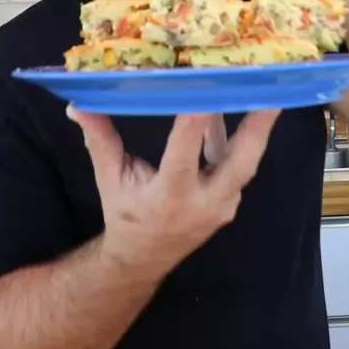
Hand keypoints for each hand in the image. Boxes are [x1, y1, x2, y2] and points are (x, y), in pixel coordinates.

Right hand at [67, 108, 279, 276]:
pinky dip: (239, 137)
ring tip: (264, 88)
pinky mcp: (230, 202)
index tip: (206, 90)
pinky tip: (233, 106)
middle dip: (257, 125)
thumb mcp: (109, 179)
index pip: (184, 154)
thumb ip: (100, 140)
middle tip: (270, 91)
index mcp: (169, 197)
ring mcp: (222, 206)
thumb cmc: (125, 215)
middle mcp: (203, 203)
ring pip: (247, 162)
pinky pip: (240, 165)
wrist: (143, 259)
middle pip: (241, 162)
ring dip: (255, 125)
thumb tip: (78, 104)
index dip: (196, 122)